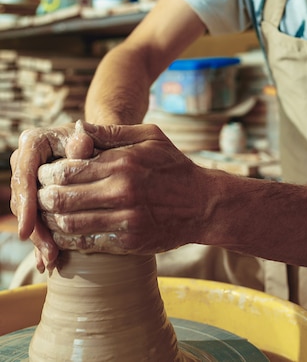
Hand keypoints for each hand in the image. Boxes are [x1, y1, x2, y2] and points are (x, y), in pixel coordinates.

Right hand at [10, 121, 95, 270]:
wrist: (97, 142)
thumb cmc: (97, 138)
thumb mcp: (93, 137)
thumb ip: (86, 140)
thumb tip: (80, 145)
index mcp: (33, 142)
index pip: (25, 174)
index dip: (26, 202)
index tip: (28, 227)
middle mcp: (25, 161)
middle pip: (23, 198)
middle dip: (34, 227)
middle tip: (48, 249)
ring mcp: (28, 180)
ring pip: (28, 212)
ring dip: (39, 237)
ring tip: (52, 257)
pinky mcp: (36, 196)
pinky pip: (35, 220)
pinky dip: (42, 240)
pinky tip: (47, 262)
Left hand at [36, 123, 207, 256]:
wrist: (203, 204)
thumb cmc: (174, 166)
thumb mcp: (150, 136)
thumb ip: (111, 132)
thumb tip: (76, 128)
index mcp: (122, 163)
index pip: (67, 169)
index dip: (47, 173)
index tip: (43, 173)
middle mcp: (121, 192)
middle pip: (61, 198)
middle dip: (42, 197)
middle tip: (39, 194)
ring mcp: (124, 220)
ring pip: (68, 224)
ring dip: (50, 220)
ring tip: (48, 213)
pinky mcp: (128, 243)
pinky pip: (86, 243)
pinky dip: (68, 239)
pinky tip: (65, 231)